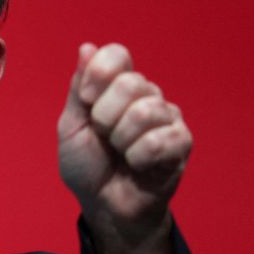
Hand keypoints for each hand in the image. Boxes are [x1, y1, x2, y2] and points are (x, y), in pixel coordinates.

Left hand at [57, 43, 191, 253]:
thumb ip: (78, 88)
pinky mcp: (181, 142)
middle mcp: (146, 95)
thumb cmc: (87, 165)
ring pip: (145, 111)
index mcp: (116, 86)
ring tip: (121, 153)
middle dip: (105, 117)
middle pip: (130, 83)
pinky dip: (139, 157)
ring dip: (122, 140)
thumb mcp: (71, 126)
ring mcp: (167, 117)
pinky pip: (160, 139)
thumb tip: (87, 47)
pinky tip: (139, 165)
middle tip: (104, 137)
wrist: (104, 205)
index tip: (86, 100)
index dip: (99, 75)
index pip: (117, 54)